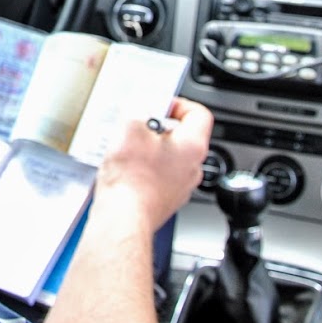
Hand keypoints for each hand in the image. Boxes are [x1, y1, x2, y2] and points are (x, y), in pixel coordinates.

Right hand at [93, 97, 212, 232]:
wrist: (122, 219)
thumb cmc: (131, 180)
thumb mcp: (129, 127)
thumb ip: (138, 108)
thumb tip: (140, 104)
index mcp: (192, 146)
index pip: (199, 114)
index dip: (178, 104)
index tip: (160, 104)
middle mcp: (192, 168)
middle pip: (181, 137)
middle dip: (157, 128)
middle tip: (137, 125)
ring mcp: (179, 187)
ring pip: (168, 158)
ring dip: (149, 150)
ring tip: (127, 148)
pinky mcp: (164, 200)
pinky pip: (158, 177)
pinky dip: (143, 170)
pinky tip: (125, 169)